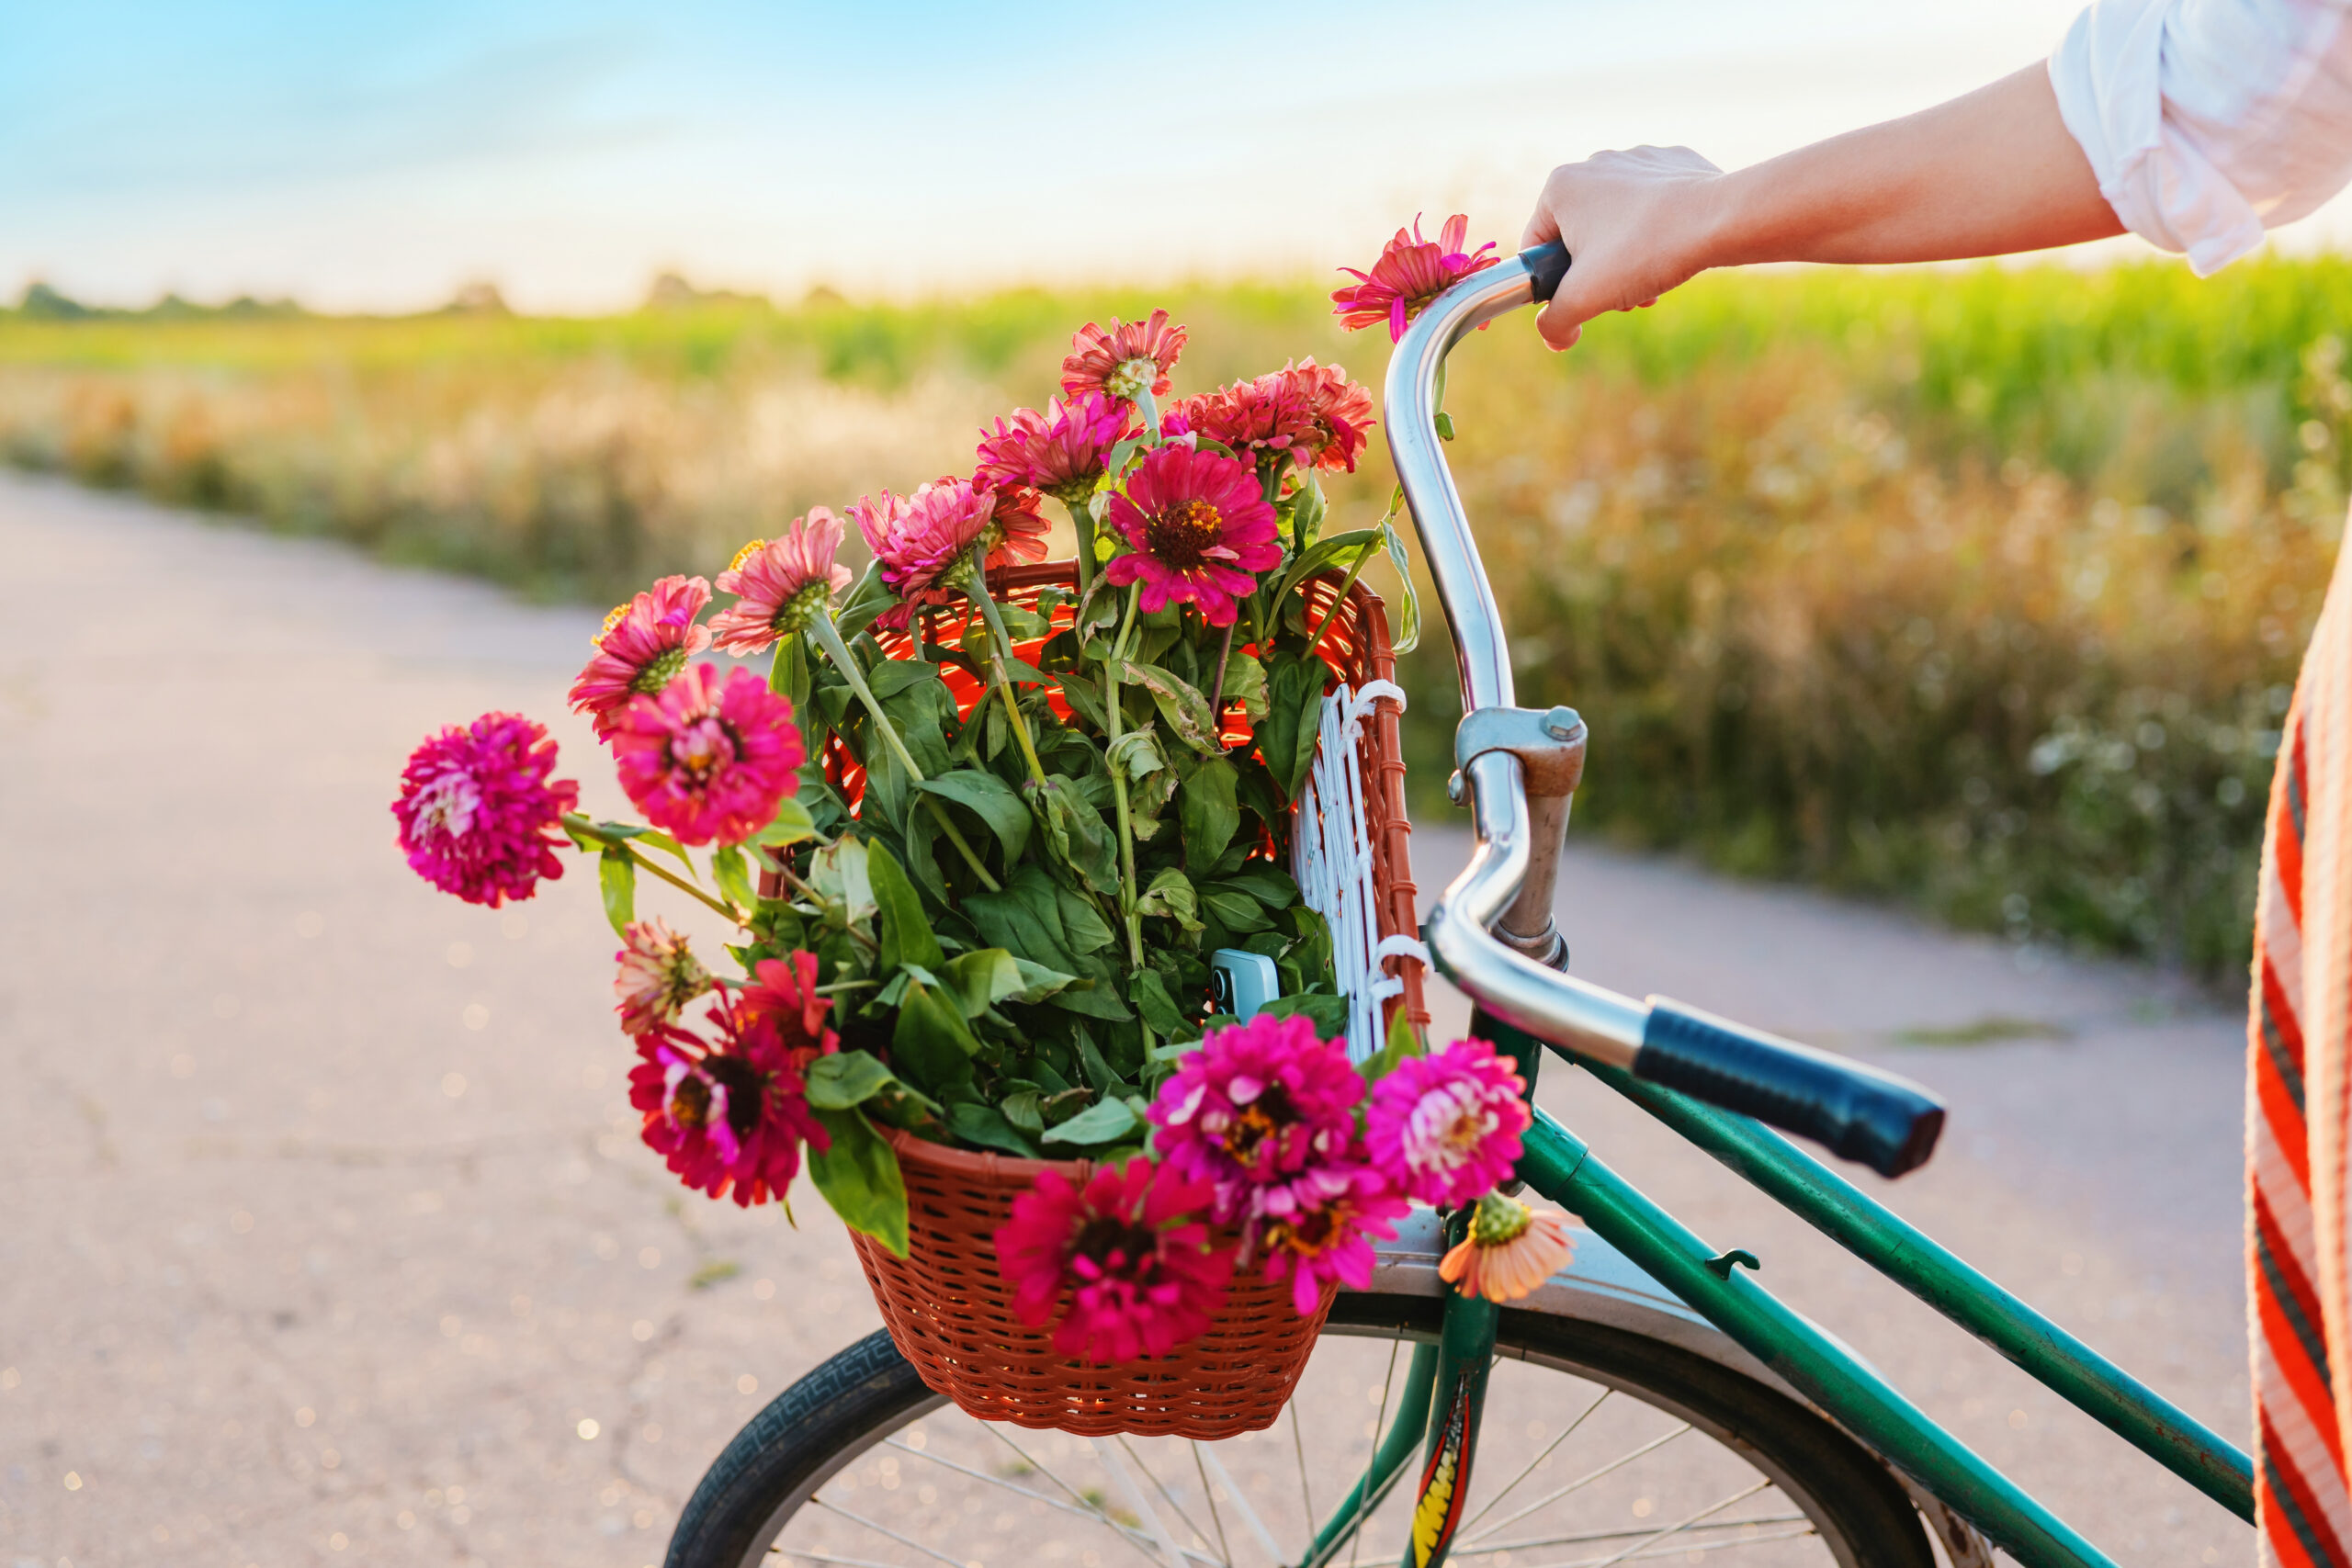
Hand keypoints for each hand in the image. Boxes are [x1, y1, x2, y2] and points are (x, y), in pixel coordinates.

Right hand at [1520, 145, 1724, 349]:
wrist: (1720, 219)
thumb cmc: (1643, 252)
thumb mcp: (1584, 299)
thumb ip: (1555, 322)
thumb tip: (1555, 337)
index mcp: (1561, 186)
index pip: (1535, 246)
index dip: (1553, 284)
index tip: (1581, 300)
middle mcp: (1594, 164)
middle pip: (1580, 237)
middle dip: (1598, 274)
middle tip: (1621, 297)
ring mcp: (1637, 159)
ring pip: (1618, 223)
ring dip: (1628, 261)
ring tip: (1651, 281)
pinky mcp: (1673, 163)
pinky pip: (1654, 206)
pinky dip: (1658, 232)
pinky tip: (1675, 249)